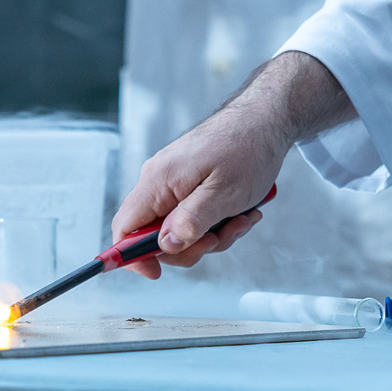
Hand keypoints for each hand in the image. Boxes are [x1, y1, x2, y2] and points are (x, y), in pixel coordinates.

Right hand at [112, 51, 356, 278]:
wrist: (267, 118)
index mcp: (159, 181)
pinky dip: (218, 220)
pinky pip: (194, 214)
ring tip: (242, 219)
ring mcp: (174, 180)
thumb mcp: (225, 193)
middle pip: (154, 235)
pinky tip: (242, 211)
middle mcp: (159, 180)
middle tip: (220, 237)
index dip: (132, 256)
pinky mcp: (189, 181)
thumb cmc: (248, 149)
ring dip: (213, 234)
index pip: (124, 228)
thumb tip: (165, 246)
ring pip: (180, 228)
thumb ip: (192, 221)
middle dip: (191, 246)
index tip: (157, 272)